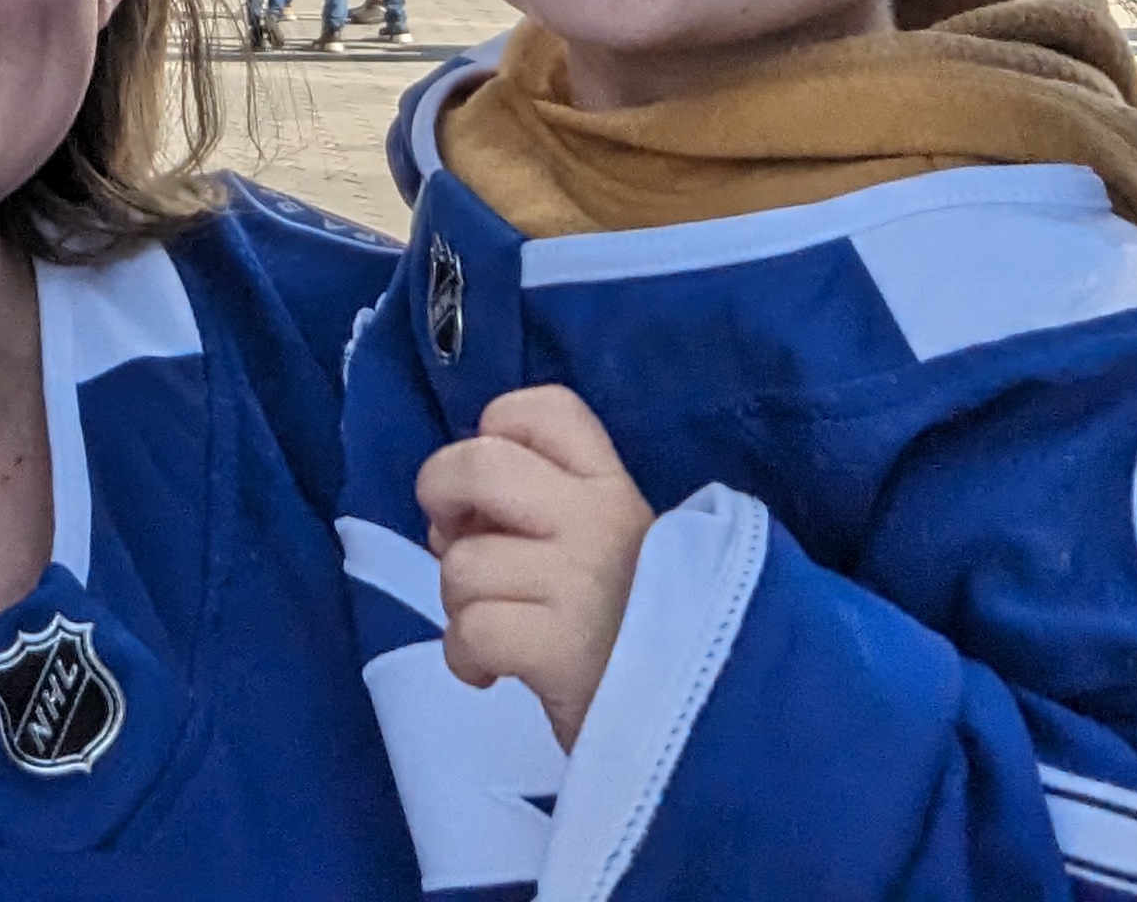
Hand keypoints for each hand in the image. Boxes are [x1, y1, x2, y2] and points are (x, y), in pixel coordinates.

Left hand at [417, 385, 654, 750]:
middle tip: (462, 542)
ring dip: (460, 604)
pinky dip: (466, 656)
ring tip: (500, 626)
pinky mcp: (560, 648)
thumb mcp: (613, 548)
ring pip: (462, 563)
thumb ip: (546, 510)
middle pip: (478, 463)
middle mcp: (598, 519)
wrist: (694, 727)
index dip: (496, 432)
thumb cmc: (635, 633)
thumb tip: (455, 511)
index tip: (499, 487)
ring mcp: (579, 581)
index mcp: (613, 486)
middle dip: (442, 497)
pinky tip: (496, 671)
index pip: (544, 408)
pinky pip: (471, 629)